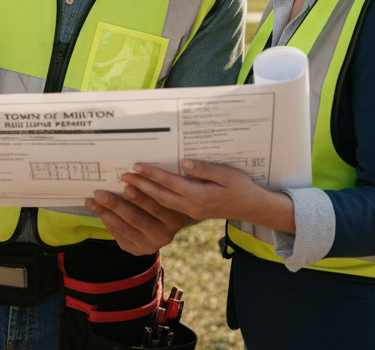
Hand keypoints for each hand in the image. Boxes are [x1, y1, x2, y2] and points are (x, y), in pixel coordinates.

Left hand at [87, 184, 186, 255]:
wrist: (162, 227)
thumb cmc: (159, 203)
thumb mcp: (161, 196)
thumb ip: (150, 189)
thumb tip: (125, 177)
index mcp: (174, 220)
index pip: (155, 205)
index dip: (139, 193)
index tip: (124, 179)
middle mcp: (164, 236)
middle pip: (136, 218)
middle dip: (115, 204)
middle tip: (100, 193)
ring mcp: (149, 246)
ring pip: (123, 227)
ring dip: (105, 212)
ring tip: (92, 200)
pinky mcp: (136, 250)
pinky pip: (118, 234)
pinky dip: (106, 220)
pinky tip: (97, 209)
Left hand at [121, 160, 279, 225]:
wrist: (251, 207)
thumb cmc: (241, 187)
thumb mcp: (227, 174)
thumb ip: (204, 169)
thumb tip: (184, 162)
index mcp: (199, 195)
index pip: (170, 182)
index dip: (152, 174)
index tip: (136, 166)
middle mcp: (192, 206)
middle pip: (160, 196)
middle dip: (141, 186)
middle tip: (123, 177)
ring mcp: (191, 212)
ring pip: (163, 203)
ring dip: (145, 194)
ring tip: (128, 185)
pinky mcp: (192, 213)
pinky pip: (169, 207)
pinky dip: (156, 200)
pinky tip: (147, 193)